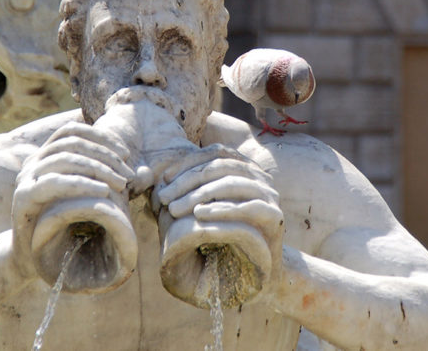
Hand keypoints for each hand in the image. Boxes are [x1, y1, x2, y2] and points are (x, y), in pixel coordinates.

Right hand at [11, 122, 134, 278]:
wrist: (30, 260)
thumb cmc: (66, 228)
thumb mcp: (93, 202)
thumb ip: (116, 184)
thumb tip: (147, 173)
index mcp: (47, 156)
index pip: (73, 131)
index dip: (101, 138)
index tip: (125, 154)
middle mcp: (33, 162)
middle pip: (72, 143)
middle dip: (105, 156)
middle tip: (128, 176)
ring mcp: (26, 179)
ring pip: (64, 158)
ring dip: (97, 168)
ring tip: (120, 185)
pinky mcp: (22, 198)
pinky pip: (53, 182)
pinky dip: (81, 183)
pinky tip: (102, 192)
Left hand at [152, 144, 284, 295]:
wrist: (256, 275)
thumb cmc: (223, 241)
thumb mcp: (202, 212)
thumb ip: (187, 191)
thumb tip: (152, 176)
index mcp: (245, 168)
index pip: (216, 153)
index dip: (188, 162)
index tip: (163, 179)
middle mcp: (260, 177)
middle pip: (221, 166)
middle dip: (188, 181)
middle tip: (164, 199)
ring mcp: (270, 196)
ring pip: (233, 182)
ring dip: (200, 193)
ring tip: (175, 209)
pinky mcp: (274, 218)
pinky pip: (249, 207)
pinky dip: (222, 208)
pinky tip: (200, 215)